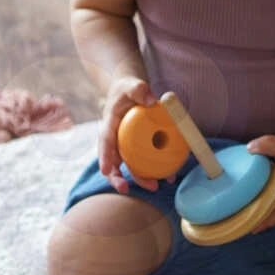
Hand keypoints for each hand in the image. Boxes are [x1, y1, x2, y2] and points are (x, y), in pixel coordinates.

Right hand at [97, 77, 160, 193]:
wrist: (130, 93)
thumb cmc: (128, 89)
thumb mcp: (132, 85)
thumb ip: (139, 89)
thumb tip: (150, 100)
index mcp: (109, 125)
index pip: (105, 142)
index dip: (104, 157)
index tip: (106, 170)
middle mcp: (115, 140)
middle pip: (113, 162)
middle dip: (116, 178)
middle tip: (124, 189)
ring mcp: (126, 147)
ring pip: (130, 166)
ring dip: (140, 179)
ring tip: (154, 187)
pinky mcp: (137, 150)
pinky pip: (145, 162)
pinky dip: (156, 170)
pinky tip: (170, 177)